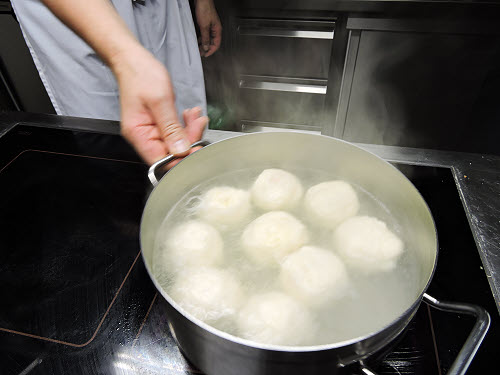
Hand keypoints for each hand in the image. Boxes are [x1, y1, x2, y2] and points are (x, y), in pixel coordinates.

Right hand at [112, 47, 207, 164]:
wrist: (132, 60)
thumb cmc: (140, 75)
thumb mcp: (160, 101)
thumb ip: (171, 128)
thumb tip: (180, 151)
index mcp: (138, 134)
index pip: (161, 160)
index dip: (180, 158)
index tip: (197, 148)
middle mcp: (142, 136)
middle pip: (170, 152)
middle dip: (189, 140)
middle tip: (199, 124)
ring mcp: (150, 131)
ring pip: (175, 142)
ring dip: (189, 131)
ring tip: (195, 116)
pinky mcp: (157, 125)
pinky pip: (174, 132)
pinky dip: (185, 125)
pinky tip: (190, 115)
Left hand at [195, 0, 221, 56]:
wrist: (202, 0)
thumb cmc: (205, 9)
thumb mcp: (204, 26)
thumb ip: (205, 37)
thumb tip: (206, 47)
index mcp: (217, 30)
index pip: (216, 44)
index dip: (211, 50)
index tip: (206, 54)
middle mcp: (215, 29)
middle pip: (212, 42)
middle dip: (207, 48)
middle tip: (201, 52)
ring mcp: (211, 26)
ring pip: (208, 38)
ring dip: (204, 43)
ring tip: (198, 47)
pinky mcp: (206, 24)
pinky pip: (205, 34)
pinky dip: (202, 38)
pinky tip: (198, 40)